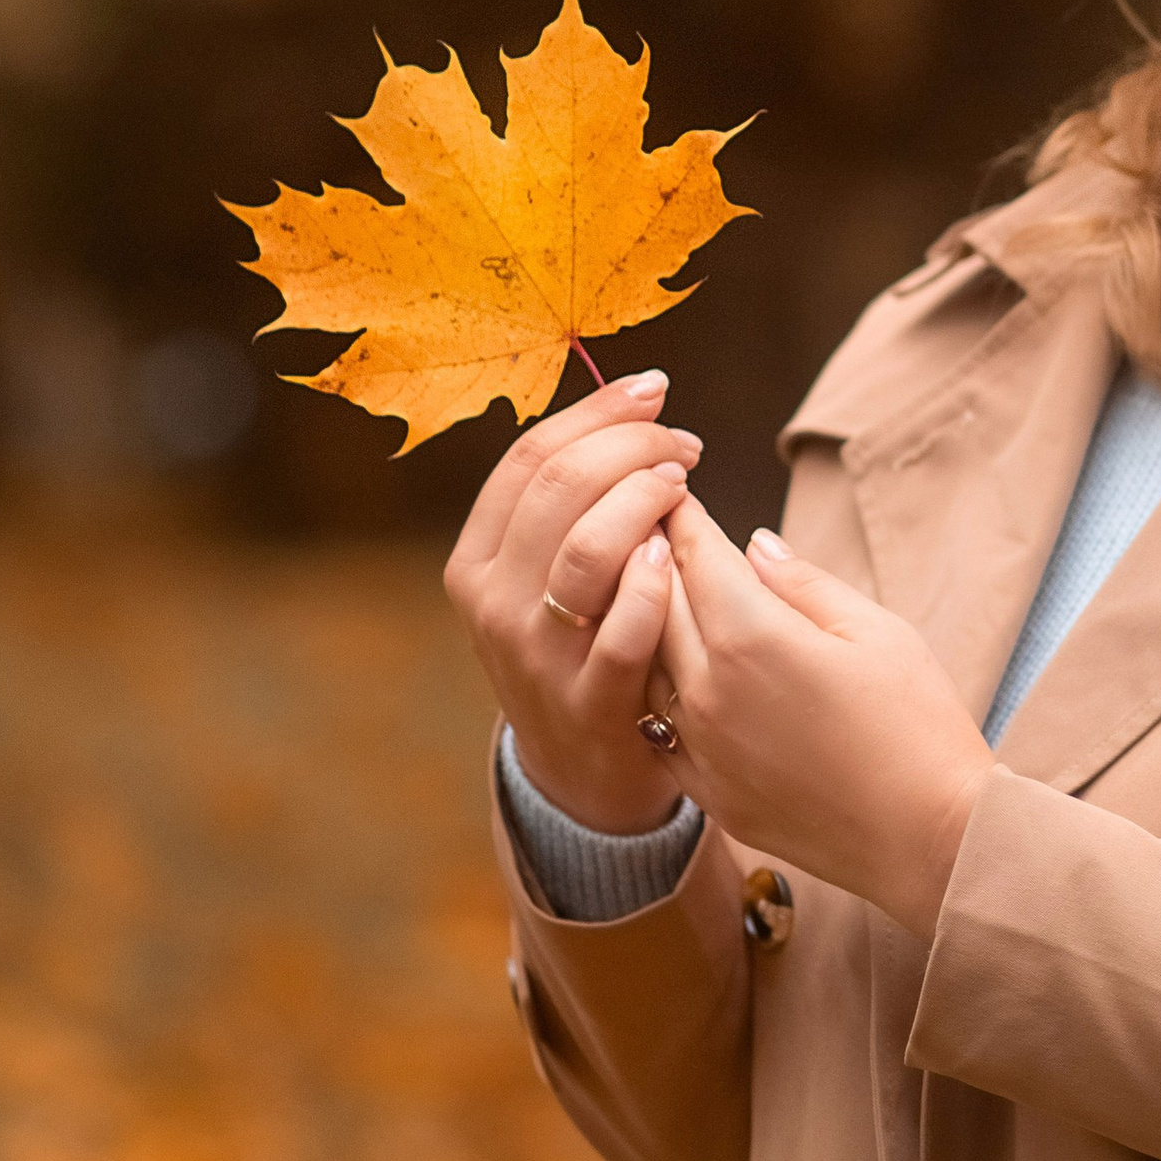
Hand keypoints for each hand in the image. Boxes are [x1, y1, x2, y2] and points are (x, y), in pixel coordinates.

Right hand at [443, 367, 704, 832]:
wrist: (579, 771)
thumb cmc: (578, 646)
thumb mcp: (544, 577)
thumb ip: (570, 504)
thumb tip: (633, 402)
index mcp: (477, 560)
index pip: (531, 456)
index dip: (599, 411)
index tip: (655, 389)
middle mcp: (494, 603)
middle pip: (561, 487)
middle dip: (634, 446)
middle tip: (683, 445)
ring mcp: (537, 655)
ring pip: (587, 547)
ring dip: (647, 500)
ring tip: (683, 486)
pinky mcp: (588, 701)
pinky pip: (625, 628)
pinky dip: (655, 583)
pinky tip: (678, 557)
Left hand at [660, 498, 990, 940]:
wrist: (927, 839)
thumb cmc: (917, 726)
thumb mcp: (877, 631)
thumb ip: (804, 583)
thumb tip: (755, 546)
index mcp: (752, 637)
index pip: (696, 556)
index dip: (684, 518)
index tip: (676, 493)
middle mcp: (708, 689)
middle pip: (658, 603)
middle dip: (656, 559)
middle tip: (654, 527)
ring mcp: (699, 747)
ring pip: (646, 664)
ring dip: (649, 624)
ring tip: (659, 596)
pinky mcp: (705, 791)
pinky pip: (657, 726)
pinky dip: (659, 690)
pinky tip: (677, 675)